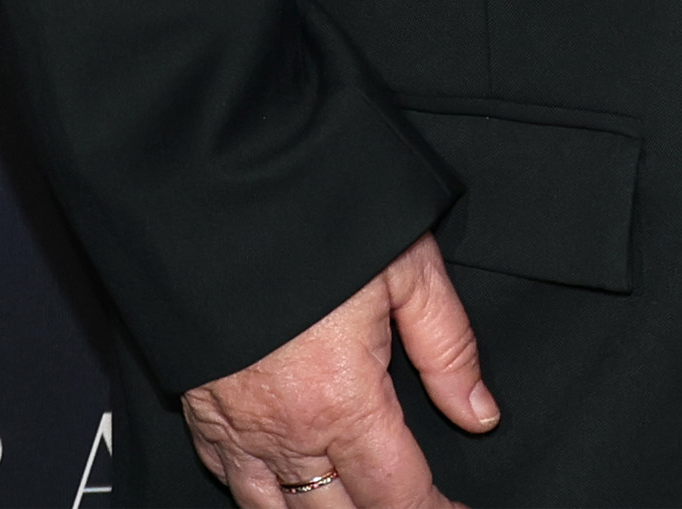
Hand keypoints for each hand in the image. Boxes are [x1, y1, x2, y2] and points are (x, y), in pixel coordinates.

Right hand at [179, 236, 494, 508]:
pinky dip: (266, 498)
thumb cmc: (312, 224)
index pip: (398, 493)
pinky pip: (233, 483)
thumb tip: (479, 412)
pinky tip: (291, 491)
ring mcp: (238, 431)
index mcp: (343, 402)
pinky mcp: (203, 417)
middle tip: (416, 507)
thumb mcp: (408, 272)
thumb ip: (448, 350)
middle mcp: (287, 432)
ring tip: (358, 501)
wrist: (211, 203)